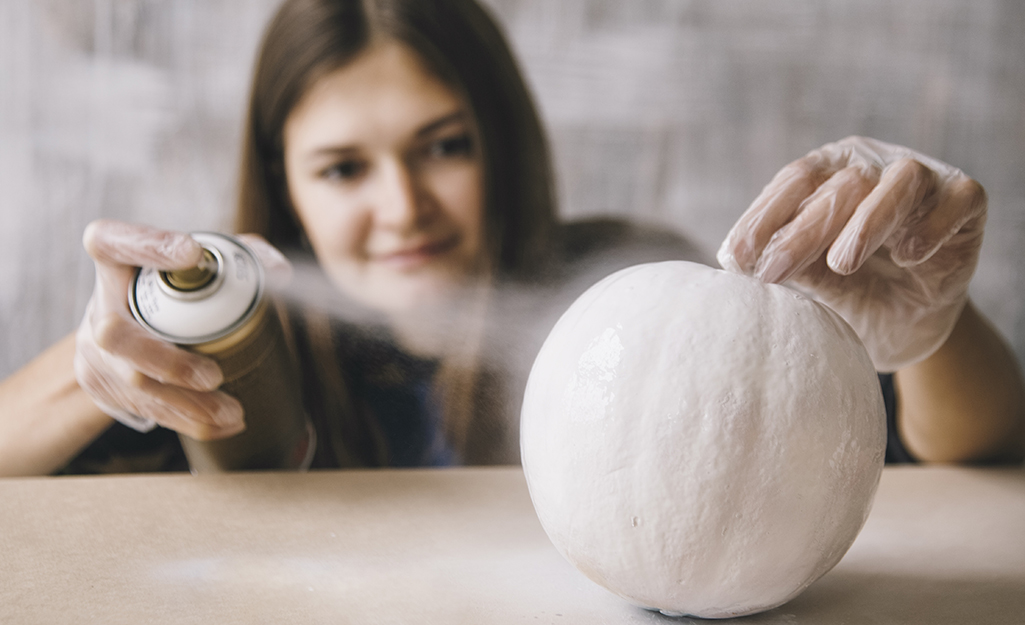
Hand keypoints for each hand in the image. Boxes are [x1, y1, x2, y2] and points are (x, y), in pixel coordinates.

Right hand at [74, 221, 289, 437]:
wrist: (134, 326)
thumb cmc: (180, 286)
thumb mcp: (210, 259)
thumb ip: (246, 257)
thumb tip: (279, 274)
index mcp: (115, 260)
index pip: (115, 242)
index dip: (148, 247)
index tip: (192, 253)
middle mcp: (99, 305)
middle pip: (117, 336)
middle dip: (170, 364)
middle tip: (214, 376)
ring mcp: (95, 351)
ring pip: (134, 384)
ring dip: (188, 404)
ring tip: (233, 411)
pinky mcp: (103, 386)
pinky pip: (144, 409)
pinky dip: (186, 421)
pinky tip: (221, 426)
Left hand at [717, 136, 986, 371]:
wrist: (904, 327)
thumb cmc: (849, 292)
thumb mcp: (811, 279)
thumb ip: (784, 261)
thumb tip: (735, 256)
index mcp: (827, 172)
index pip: (794, 181)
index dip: (764, 216)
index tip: (737, 258)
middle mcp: (872, 164)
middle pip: (839, 186)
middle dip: (801, 232)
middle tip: (772, 274)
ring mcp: (923, 178)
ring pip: (898, 182)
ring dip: (867, 222)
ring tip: (842, 263)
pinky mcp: (965, 200)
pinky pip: (955, 201)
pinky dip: (931, 226)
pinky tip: (909, 256)